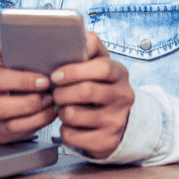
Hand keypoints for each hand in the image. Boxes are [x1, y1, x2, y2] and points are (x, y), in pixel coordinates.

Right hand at [0, 35, 57, 143]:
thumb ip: (10, 44)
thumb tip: (35, 36)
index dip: (23, 81)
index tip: (44, 80)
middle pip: (0, 108)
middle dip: (30, 103)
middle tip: (51, 96)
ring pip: (8, 126)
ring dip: (35, 117)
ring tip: (51, 106)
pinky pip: (12, 136)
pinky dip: (32, 127)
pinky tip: (44, 116)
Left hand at [51, 32, 134, 158]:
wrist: (122, 121)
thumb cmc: (102, 86)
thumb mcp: (101, 64)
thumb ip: (89, 48)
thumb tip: (78, 36)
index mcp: (120, 74)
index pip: (101, 67)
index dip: (74, 70)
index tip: (56, 75)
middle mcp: (123, 97)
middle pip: (85, 91)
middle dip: (62, 92)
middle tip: (55, 93)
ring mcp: (116, 121)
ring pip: (74, 114)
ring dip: (61, 111)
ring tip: (63, 107)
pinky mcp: (106, 142)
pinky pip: (72, 136)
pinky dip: (64, 130)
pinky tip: (70, 124)